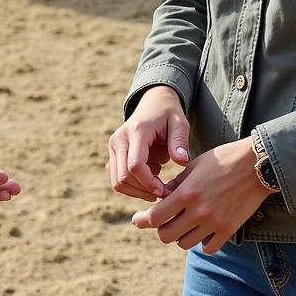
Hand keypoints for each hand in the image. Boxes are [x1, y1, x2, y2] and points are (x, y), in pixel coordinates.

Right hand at [108, 85, 190, 201]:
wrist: (154, 103)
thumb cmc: (169, 114)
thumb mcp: (180, 123)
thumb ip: (180, 141)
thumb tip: (182, 161)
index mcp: (137, 130)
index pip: (135, 165)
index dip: (149, 183)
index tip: (165, 190)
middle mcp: (120, 138)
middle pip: (124, 177)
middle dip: (144, 191)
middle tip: (164, 192)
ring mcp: (114, 145)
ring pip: (118, 182)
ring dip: (137, 191)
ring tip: (158, 185)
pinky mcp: (113, 153)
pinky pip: (117, 179)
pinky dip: (132, 187)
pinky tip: (150, 178)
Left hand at [130, 137, 267, 252]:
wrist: (255, 165)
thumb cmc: (221, 160)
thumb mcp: (193, 166)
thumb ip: (175, 184)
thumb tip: (159, 197)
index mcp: (186, 192)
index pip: (155, 217)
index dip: (143, 220)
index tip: (137, 220)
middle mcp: (198, 211)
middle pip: (166, 235)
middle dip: (161, 228)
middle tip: (163, 221)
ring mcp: (214, 223)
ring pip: (184, 244)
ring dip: (180, 235)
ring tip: (183, 223)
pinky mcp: (228, 230)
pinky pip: (207, 248)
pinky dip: (201, 242)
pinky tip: (201, 230)